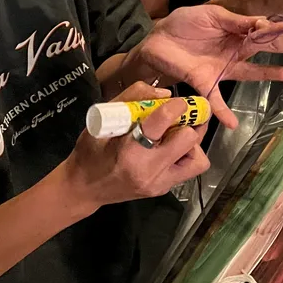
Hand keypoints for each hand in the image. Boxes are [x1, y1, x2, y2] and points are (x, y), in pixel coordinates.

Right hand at [64, 83, 209, 209]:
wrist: (84, 189)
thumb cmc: (91, 152)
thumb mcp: (102, 119)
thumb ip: (132, 98)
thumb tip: (166, 93)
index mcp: (129, 151)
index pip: (162, 121)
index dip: (176, 106)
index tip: (177, 101)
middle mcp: (149, 170)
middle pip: (189, 139)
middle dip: (187, 124)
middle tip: (179, 119)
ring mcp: (160, 183)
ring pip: (198, 159)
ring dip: (192, 143)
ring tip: (176, 136)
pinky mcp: (165, 189)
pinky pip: (191, 169)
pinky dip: (188, 155)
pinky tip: (173, 149)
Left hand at [134, 7, 282, 127]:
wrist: (157, 39)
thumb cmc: (184, 24)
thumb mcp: (211, 15)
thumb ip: (235, 21)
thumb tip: (261, 23)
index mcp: (235, 33)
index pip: (259, 30)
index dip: (272, 28)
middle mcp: (233, 52)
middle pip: (259, 50)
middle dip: (275, 46)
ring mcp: (222, 69)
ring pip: (249, 73)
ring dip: (267, 74)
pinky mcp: (205, 83)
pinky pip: (217, 100)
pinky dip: (224, 113)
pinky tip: (234, 123)